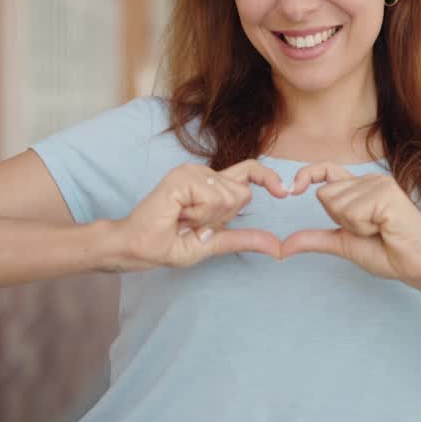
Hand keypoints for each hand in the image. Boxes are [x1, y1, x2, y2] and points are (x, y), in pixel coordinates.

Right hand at [112, 160, 288, 270]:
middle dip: (223, 218)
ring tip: (182, 219)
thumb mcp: (213, 244)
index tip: (284, 192)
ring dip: (208, 218)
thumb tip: (278, 248)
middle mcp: (202, 173)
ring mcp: (191, 172)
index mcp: (211, 186)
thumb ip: (244, 240)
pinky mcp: (181, 177)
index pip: (249, 172)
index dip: (268, 178)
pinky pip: (213, 197)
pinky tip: (178, 214)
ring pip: (229, 196)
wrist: (136, 249)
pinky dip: (199, 214)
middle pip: (243, 193)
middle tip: (192, 224)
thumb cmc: (167, 245)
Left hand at [281, 162, 420, 284]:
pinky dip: (365, 227)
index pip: (325, 170)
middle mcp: (369, 180)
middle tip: (370, 230)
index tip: (292, 189)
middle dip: (341, 221)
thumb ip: (315, 240)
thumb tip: (283, 247)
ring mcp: (379, 183)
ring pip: (337, 204)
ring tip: (380, 230)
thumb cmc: (388, 253)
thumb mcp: (343, 244)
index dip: (307, 175)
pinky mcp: (386, 192)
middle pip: (324, 195)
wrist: (417, 265)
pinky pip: (353, 211)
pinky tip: (385, 228)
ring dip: (355, 226)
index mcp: (360, 188)